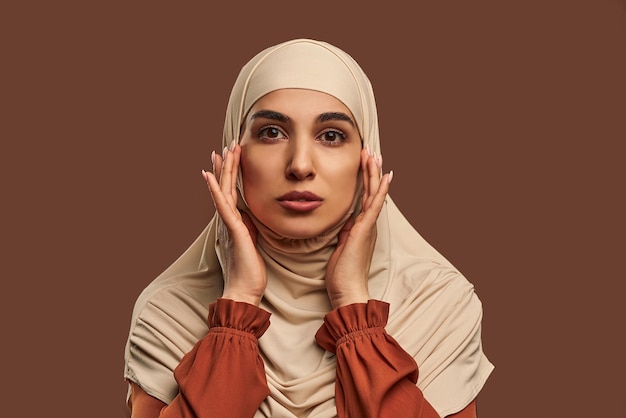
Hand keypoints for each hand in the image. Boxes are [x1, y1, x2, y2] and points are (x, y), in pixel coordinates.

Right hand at [202, 141, 266, 305]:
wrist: (244, 291)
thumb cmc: (250, 271)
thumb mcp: (253, 243)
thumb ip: (250, 228)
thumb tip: (251, 216)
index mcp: (234, 223)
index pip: (231, 192)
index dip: (229, 174)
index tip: (229, 156)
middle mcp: (227, 221)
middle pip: (225, 187)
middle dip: (226, 165)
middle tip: (226, 145)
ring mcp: (228, 224)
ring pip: (224, 191)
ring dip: (222, 170)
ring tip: (222, 150)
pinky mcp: (232, 230)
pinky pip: (223, 206)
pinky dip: (215, 189)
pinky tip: (209, 176)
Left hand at [325, 147, 392, 308]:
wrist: (347, 291)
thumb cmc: (342, 274)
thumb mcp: (340, 247)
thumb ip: (344, 233)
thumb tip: (343, 223)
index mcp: (361, 227)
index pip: (364, 197)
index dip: (365, 179)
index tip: (364, 162)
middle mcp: (368, 224)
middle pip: (371, 191)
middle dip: (370, 170)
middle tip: (371, 150)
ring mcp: (368, 226)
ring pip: (373, 193)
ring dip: (374, 173)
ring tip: (374, 154)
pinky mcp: (365, 230)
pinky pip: (374, 205)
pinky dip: (380, 190)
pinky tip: (385, 176)